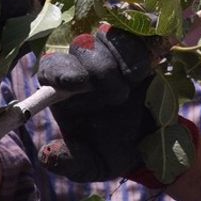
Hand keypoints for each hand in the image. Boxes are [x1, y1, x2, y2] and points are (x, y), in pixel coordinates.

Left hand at [35, 26, 157, 181]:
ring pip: (105, 36)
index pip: (51, 69)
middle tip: (117, 94)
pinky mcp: (135, 51)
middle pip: (79, 47)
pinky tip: (144, 70)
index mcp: (65, 93)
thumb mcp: (92, 165)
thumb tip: (47, 157)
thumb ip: (70, 162)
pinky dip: (138, 50)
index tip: (76, 84)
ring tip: (132, 84)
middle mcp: (83, 69)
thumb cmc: (113, 152)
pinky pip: (133, 36)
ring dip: (119, 58)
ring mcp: (109, 56)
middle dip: (98, 66)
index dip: (60, 71)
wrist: (152, 144)